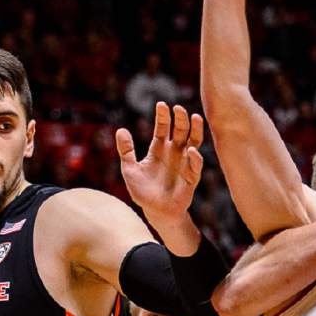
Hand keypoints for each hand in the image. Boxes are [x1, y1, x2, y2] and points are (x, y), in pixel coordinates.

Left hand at [116, 102, 204, 224]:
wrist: (156, 211)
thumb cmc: (143, 191)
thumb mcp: (130, 169)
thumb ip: (126, 150)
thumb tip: (120, 130)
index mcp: (159, 148)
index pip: (163, 128)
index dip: (163, 116)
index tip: (161, 105)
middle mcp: (174, 152)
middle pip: (180, 131)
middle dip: (180, 119)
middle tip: (178, 108)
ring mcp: (184, 163)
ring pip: (193, 142)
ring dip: (195, 130)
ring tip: (195, 118)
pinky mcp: (191, 177)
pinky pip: (195, 165)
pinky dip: (195, 158)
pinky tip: (191, 151)